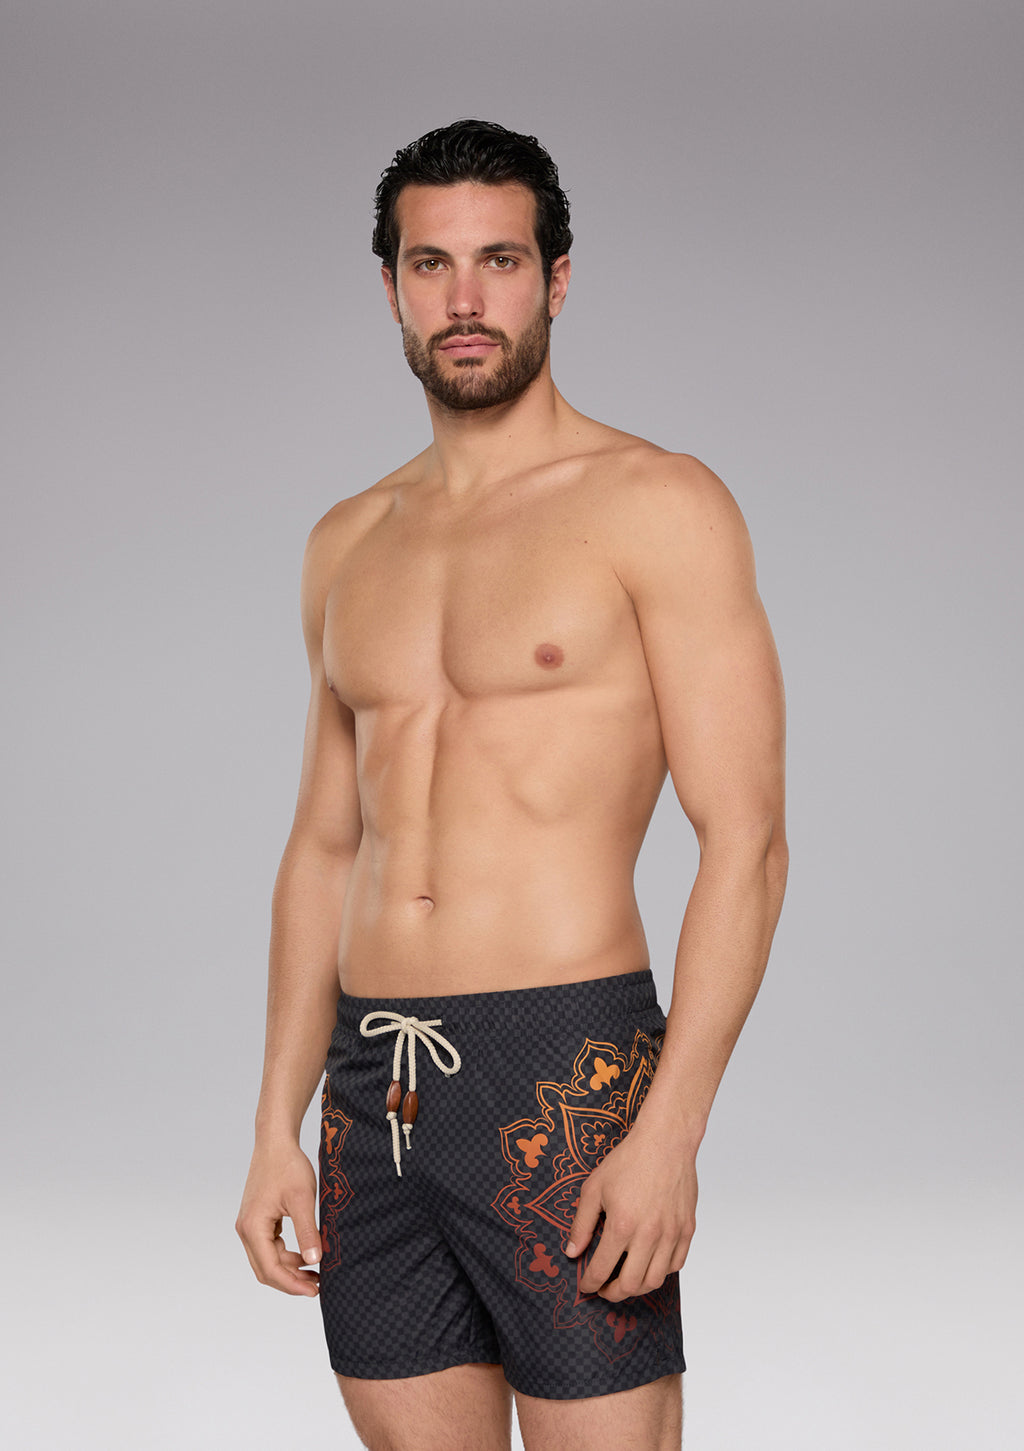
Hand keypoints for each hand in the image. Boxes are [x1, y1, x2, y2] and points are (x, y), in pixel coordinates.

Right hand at [236, 1140, 321, 1296]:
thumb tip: (314, 1261)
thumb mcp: (303, 1199)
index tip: (314, 1290)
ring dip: (289, 1269)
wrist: (275, 1142)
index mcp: (253, 1227)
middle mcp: (246, 1230)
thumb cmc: (288, 1166)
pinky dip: (286, 1256)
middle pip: (265, 1269)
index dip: (292, 1284)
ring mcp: (250, 1225)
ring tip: (316, 1273)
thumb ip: (307, 1232)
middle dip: (290, 1281)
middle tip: (317, 1286)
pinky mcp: (257, 1220)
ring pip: (267, 1260)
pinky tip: (306, 1255)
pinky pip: (269, 1247)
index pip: (270, 1269)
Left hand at [564, 1116, 696, 1301]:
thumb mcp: (594, 1188)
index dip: (590, 1283)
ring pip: (655, 1280)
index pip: (602, 1269)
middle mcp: (649, 1235)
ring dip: (637, 1288)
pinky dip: (661, 1272)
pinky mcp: (687, 1229)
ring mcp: (672, 1234)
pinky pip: (676, 1264)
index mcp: (622, 1225)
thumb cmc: (629, 1160)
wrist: (666, 1141)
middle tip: (605, 1289)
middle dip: (613, 1293)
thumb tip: (572, 1253)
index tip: (586, 1285)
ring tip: (626, 1281)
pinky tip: (649, 1264)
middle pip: (631, 1285)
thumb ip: (581, 1224)